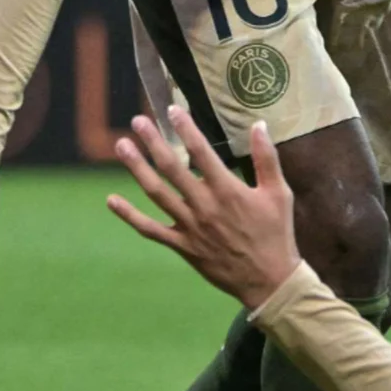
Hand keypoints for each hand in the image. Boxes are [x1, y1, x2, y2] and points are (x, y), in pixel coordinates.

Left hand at [107, 109, 303, 309]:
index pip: (201, 152)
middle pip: (172, 167)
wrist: (268, 280)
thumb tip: (259, 125)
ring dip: (137, 168)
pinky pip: (150, 229)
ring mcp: (190, 226)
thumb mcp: (279, 193)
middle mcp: (204, 206)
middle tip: (138, 121)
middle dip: (153, 141)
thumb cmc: (276, 234)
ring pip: (156, 192)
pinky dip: (129, 216)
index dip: (185, 129)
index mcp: (228, 190)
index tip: (172, 110)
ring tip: (121, 145)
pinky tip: (111, 200)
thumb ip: (267, 158)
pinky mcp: (182, 245)